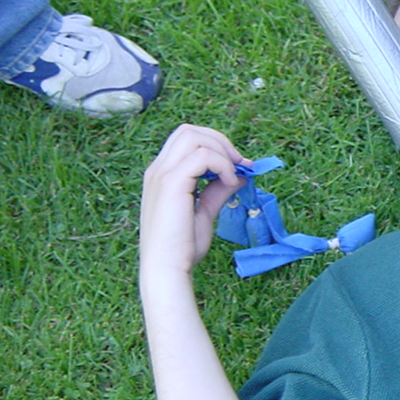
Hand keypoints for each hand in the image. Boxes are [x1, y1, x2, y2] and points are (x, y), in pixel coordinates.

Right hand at [140, 124, 248, 277]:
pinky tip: (230, 183)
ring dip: (221, 151)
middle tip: (239, 164)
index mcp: (162, 175)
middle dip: (220, 141)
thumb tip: (241, 175)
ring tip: (233, 175)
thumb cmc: (182, 247)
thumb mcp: (205, 212)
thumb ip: (218, 191)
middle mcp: (158, 170)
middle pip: (188, 131)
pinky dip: (222, 164)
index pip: (186, 139)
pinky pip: (202, 155)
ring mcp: (161, 174)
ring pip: (194, 136)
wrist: (167, 268)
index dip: (215, 145)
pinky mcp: (171, 183)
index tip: (238, 165)